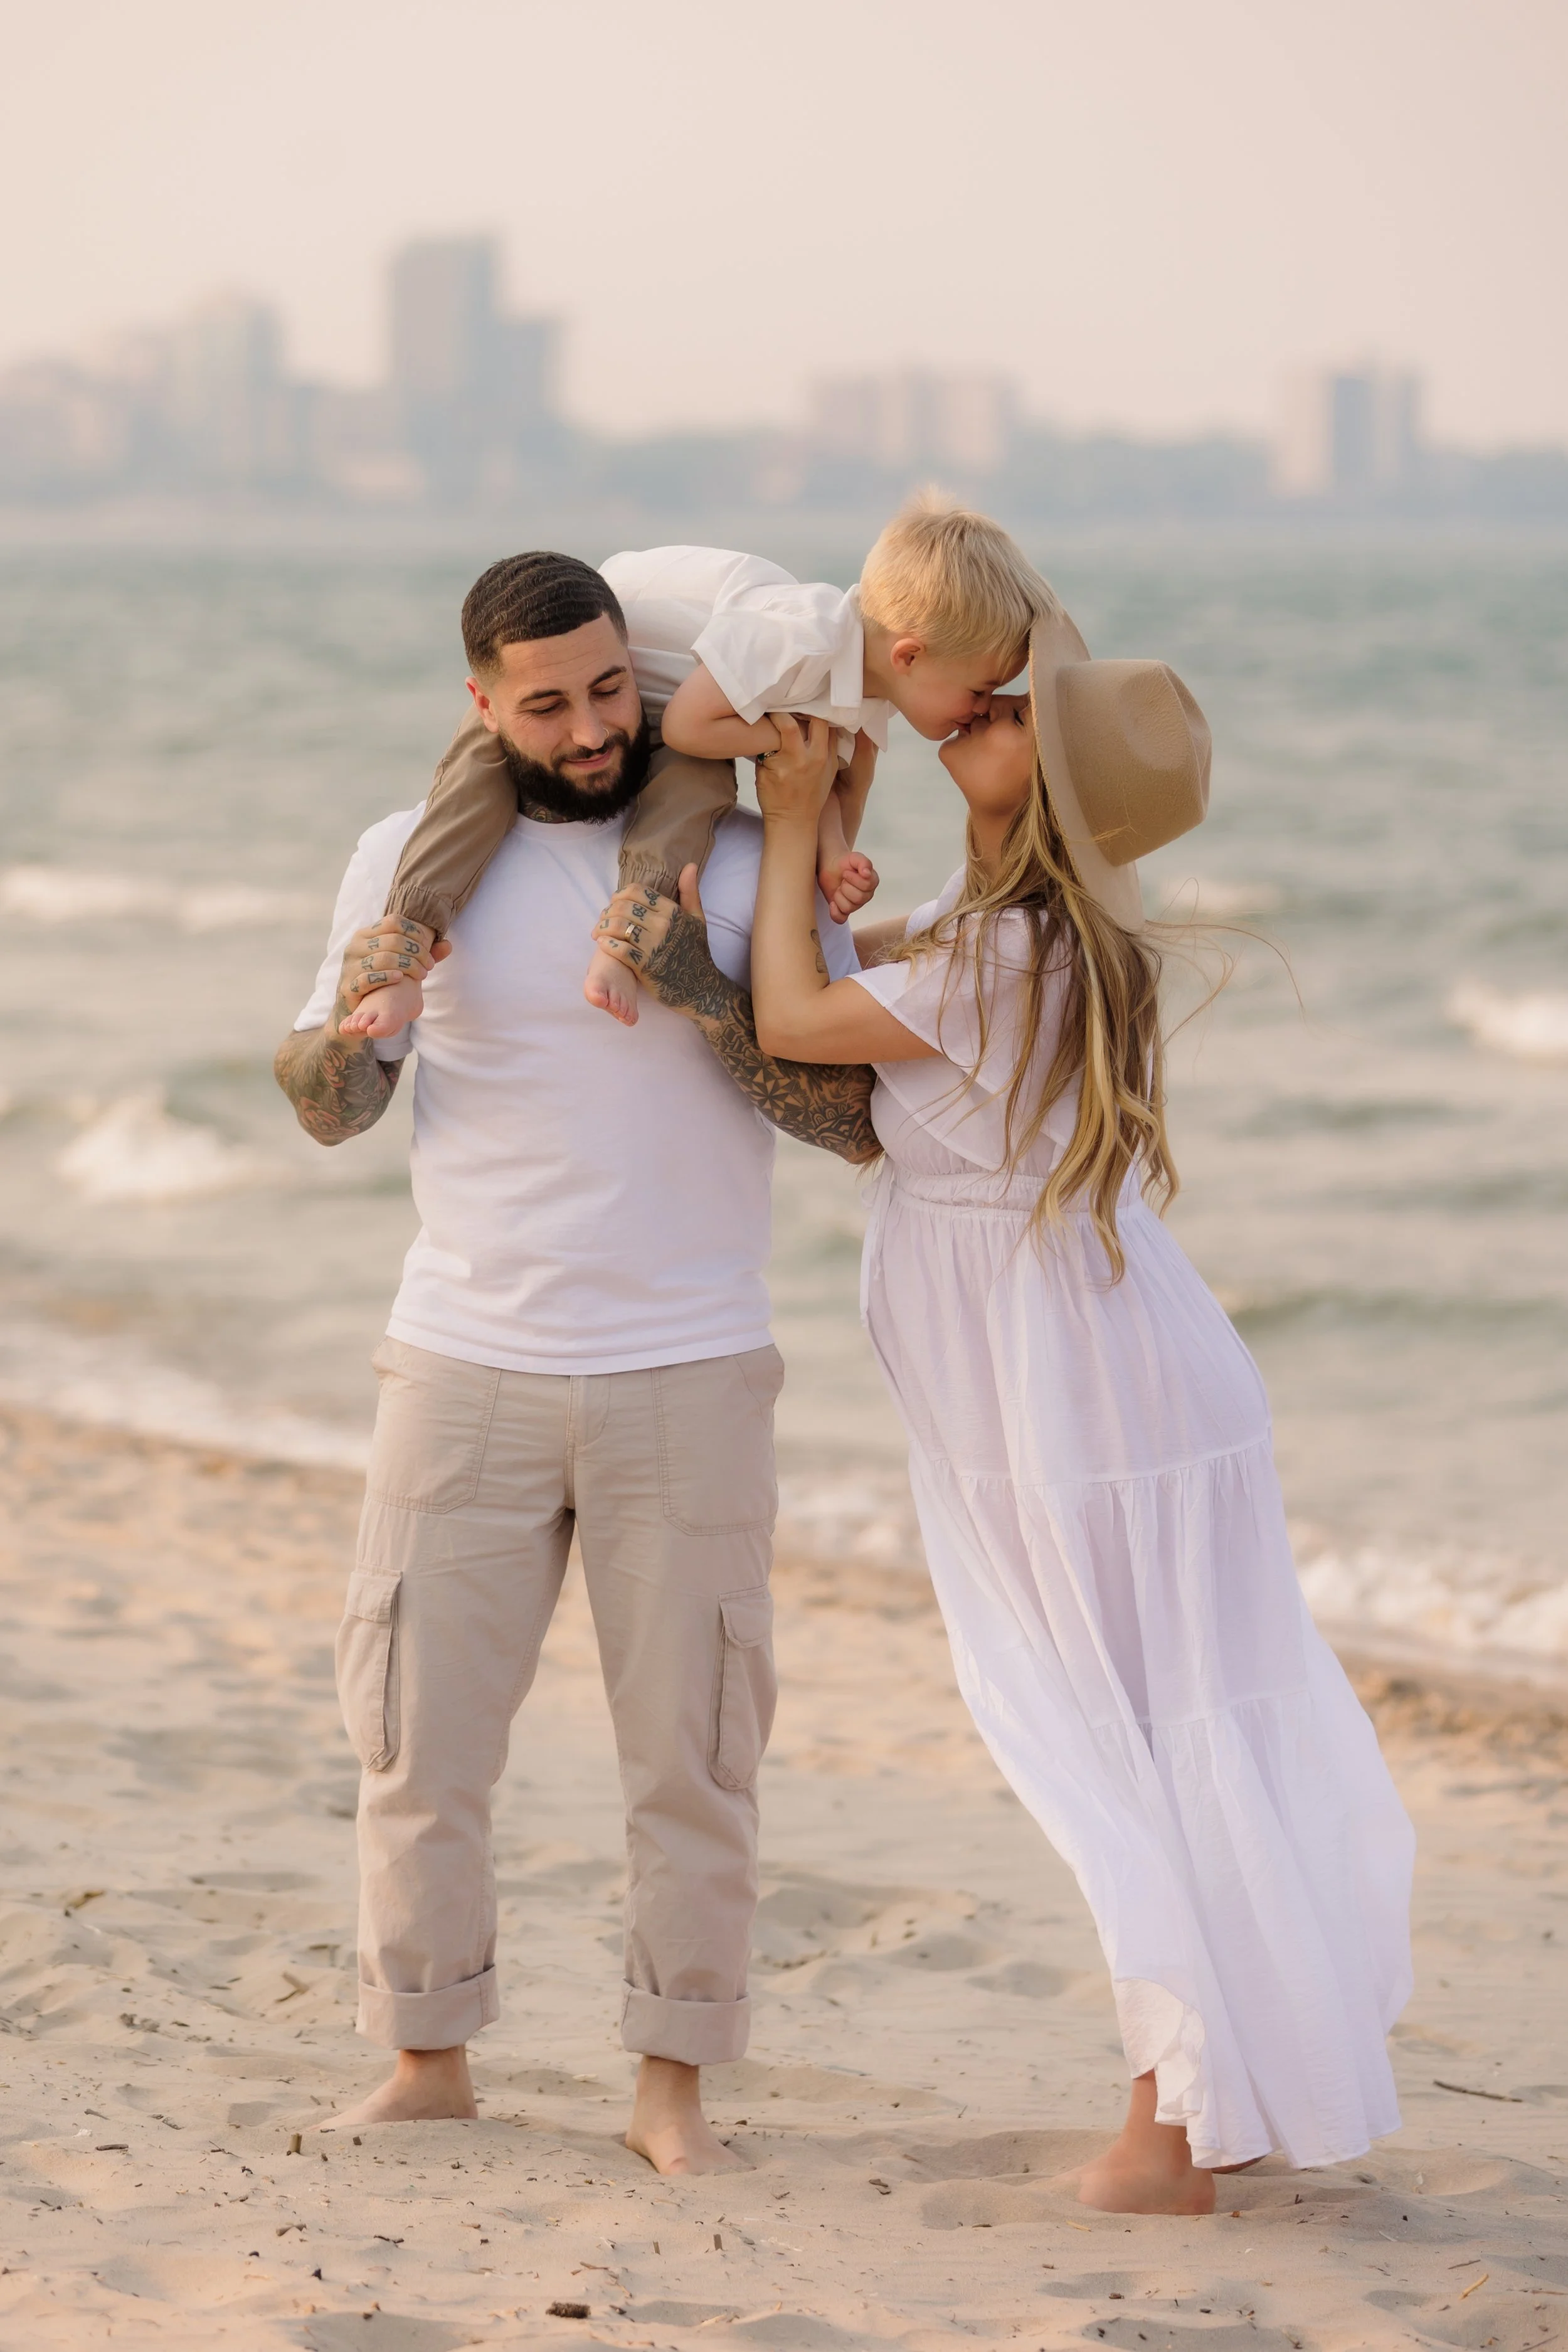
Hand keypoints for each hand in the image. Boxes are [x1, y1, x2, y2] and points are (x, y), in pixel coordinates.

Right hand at [336, 919, 447, 1014]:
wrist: (357, 1010)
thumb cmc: (382, 982)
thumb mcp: (400, 964)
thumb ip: (422, 954)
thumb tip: (448, 945)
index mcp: (366, 934)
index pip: (394, 922)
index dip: (416, 933)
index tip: (428, 949)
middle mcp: (355, 946)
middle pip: (393, 940)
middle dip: (418, 953)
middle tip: (429, 966)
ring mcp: (350, 966)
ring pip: (384, 957)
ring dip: (409, 966)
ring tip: (421, 974)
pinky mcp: (348, 987)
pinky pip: (369, 978)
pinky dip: (388, 977)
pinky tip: (400, 979)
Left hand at [593, 867, 709, 1009]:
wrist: (700, 988)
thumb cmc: (697, 952)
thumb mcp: (697, 920)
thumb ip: (690, 892)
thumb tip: (689, 866)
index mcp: (672, 911)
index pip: (637, 891)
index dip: (620, 894)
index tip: (614, 902)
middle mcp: (662, 925)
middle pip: (623, 907)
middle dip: (607, 911)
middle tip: (602, 919)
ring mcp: (652, 946)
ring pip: (617, 927)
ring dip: (602, 927)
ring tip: (597, 932)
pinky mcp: (644, 966)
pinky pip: (617, 949)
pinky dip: (606, 945)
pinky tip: (602, 944)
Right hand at [755, 711, 837, 827]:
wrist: (794, 822)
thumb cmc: (774, 799)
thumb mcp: (762, 772)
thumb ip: (768, 747)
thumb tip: (767, 725)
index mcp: (794, 759)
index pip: (788, 723)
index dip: (778, 713)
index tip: (771, 709)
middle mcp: (815, 757)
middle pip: (817, 718)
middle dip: (805, 709)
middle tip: (795, 705)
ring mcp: (828, 761)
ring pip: (830, 727)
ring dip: (819, 719)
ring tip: (807, 713)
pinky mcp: (834, 765)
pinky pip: (834, 740)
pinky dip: (826, 732)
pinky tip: (816, 728)